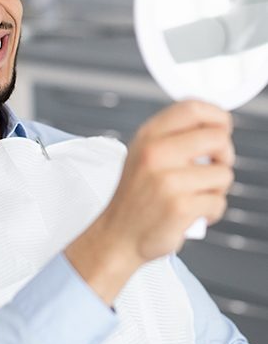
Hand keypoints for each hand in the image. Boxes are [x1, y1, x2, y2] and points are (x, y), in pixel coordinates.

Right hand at [65, 100, 234, 303]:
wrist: (118, 235)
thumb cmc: (136, 196)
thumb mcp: (143, 154)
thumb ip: (172, 137)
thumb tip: (215, 127)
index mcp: (148, 136)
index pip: (192, 108)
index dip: (217, 116)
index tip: (222, 128)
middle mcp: (155, 153)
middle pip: (217, 137)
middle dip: (225, 154)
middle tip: (214, 166)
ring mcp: (168, 180)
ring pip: (223, 173)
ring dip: (217, 188)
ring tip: (196, 195)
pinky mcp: (180, 206)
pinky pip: (218, 202)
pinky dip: (211, 211)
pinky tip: (193, 214)